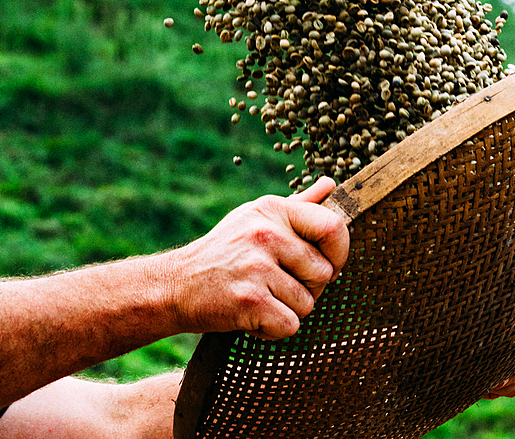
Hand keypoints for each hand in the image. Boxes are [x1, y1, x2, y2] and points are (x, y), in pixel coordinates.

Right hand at [164, 177, 348, 341]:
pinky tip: (253, 314)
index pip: (333, 227)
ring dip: (288, 310)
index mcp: (273, 209)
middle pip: (325, 272)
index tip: (323, 263)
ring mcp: (257, 267)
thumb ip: (299, 205)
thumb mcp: (256, 217)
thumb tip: (331, 185)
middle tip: (278, 284)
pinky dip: (274, 329)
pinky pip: (290, 325)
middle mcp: (266, 234)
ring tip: (261, 296)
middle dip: (309, 287)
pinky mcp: (250, 302)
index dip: (338, 252)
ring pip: (308, 303)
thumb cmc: (224, 251)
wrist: (177, 285)